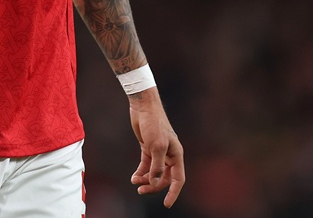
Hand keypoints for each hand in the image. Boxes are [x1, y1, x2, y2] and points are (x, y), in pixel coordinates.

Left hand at [128, 89, 184, 207]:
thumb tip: (154, 182)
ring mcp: (158, 152)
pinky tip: (134, 177)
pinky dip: (140, 172)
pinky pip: (146, 166)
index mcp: (176, 154)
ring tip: (135, 182)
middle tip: (141, 190)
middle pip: (165, 178)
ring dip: (146, 180)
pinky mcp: (148, 148)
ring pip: (154, 173)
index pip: (178, 178)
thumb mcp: (156, 146)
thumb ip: (156, 166)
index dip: (173, 192)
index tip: (166, 204)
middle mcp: (169, 154)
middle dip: (154, 186)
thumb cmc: (153, 124)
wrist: (143, 107)